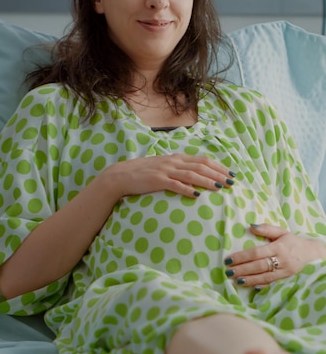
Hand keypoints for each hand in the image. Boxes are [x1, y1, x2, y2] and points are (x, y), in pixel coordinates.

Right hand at [105, 153, 235, 199]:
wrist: (122, 175)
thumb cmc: (144, 173)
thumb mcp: (164, 167)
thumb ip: (179, 169)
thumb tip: (196, 176)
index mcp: (177, 158)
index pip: (203, 160)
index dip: (218, 166)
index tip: (231, 174)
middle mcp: (174, 162)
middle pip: (201, 166)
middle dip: (218, 174)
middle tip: (231, 182)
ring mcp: (166, 170)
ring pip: (192, 174)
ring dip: (207, 181)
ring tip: (219, 187)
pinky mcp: (158, 180)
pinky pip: (176, 185)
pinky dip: (188, 189)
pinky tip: (197, 195)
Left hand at [224, 224, 325, 287]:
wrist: (311, 254)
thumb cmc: (292, 241)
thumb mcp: (281, 232)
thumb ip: (266, 228)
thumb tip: (250, 226)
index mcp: (278, 247)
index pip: (257, 252)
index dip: (242, 256)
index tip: (229, 259)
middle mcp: (281, 260)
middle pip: (259, 266)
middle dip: (242, 269)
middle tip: (229, 271)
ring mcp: (284, 271)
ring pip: (264, 277)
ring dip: (249, 279)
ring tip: (236, 280)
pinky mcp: (287, 279)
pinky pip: (272, 283)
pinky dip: (261, 285)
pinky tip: (251, 286)